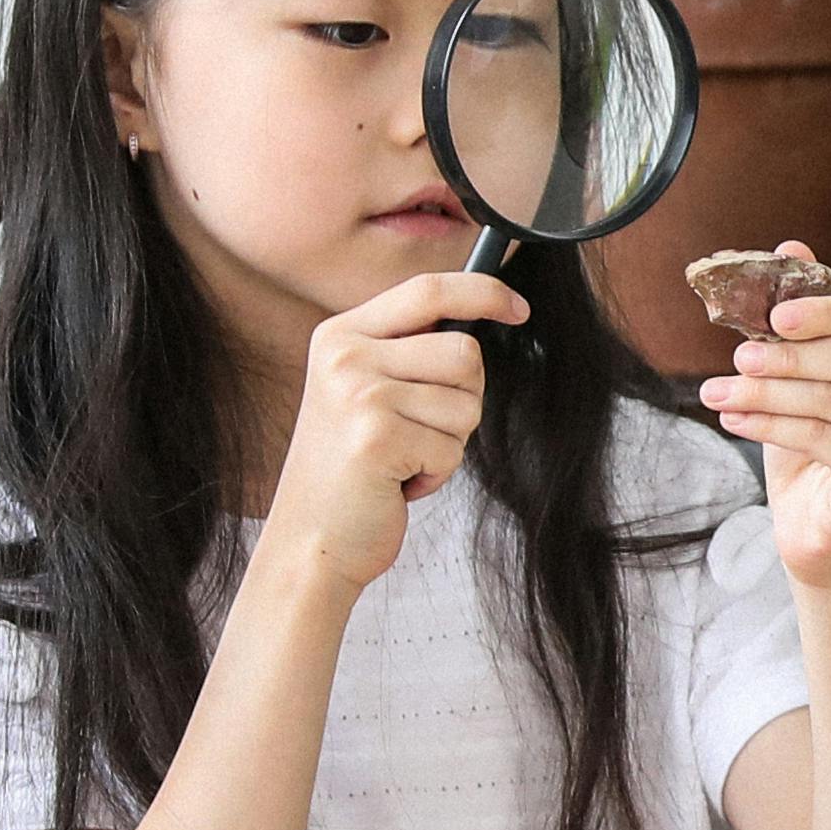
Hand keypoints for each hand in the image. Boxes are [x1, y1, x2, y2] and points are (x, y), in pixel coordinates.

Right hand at [263, 270, 523, 591]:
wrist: (310, 540)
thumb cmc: (351, 471)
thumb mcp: (363, 391)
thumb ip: (407, 351)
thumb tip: (479, 317)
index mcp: (342, 335)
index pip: (428, 289)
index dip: (484, 293)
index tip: (519, 308)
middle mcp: (345, 355)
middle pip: (464, 351)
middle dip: (465, 398)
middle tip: (421, 429)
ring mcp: (358, 394)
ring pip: (466, 402)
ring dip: (449, 441)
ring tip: (403, 458)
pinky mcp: (376, 437)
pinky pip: (452, 447)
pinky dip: (437, 473)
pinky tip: (397, 481)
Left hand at [700, 289, 830, 588]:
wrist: (825, 535)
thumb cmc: (819, 452)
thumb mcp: (807, 376)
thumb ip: (808, 317)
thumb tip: (792, 246)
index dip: (822, 312)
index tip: (771, 315)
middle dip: (792, 355)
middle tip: (741, 357)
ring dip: (766, 393)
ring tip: (718, 393)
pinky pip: (822, 437)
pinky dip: (769, 426)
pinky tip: (734, 421)